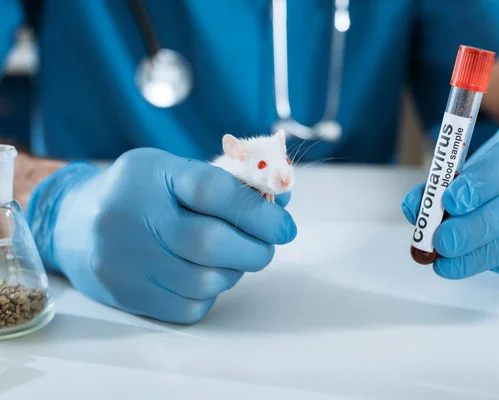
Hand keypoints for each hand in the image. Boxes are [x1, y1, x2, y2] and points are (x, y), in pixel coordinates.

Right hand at [27, 148, 295, 322]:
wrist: (76, 224)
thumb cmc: (142, 193)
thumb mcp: (175, 171)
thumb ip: (227, 184)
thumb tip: (281, 199)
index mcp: (149, 173)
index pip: (211, 190)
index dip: (257, 210)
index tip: (284, 225)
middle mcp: (131, 216)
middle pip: (209, 243)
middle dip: (255, 249)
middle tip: (269, 245)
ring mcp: (123, 259)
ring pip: (204, 281)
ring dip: (234, 272)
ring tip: (234, 257)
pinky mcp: (125, 294)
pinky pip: (188, 307)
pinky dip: (210, 294)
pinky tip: (205, 275)